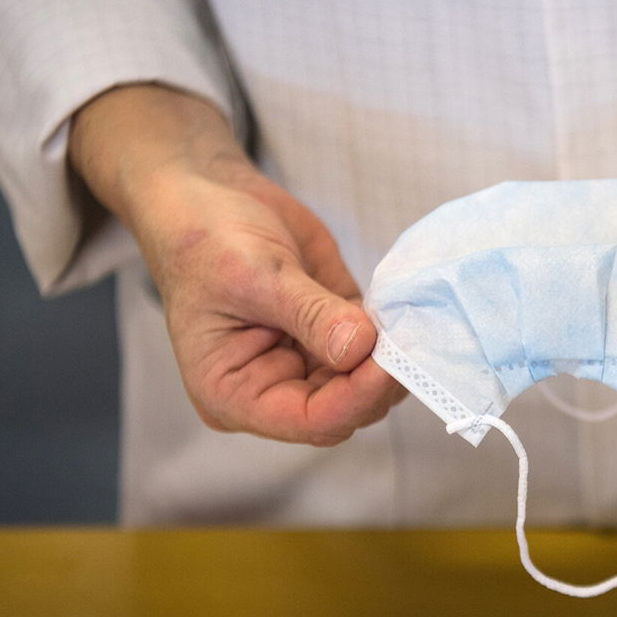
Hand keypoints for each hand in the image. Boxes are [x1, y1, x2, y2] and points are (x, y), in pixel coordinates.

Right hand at [69, 85, 403, 444]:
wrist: (207, 196)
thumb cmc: (204, 240)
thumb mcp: (255, 275)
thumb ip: (311, 314)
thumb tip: (361, 347)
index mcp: (234, 393)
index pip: (310, 420)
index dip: (356, 397)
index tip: (391, 361)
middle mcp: (272, 387)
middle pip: (345, 408)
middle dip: (378, 378)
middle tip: (412, 337)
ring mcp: (305, 361)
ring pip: (365, 383)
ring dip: (391, 357)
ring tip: (411, 321)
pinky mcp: (332, 332)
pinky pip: (371, 348)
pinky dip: (392, 334)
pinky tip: (405, 310)